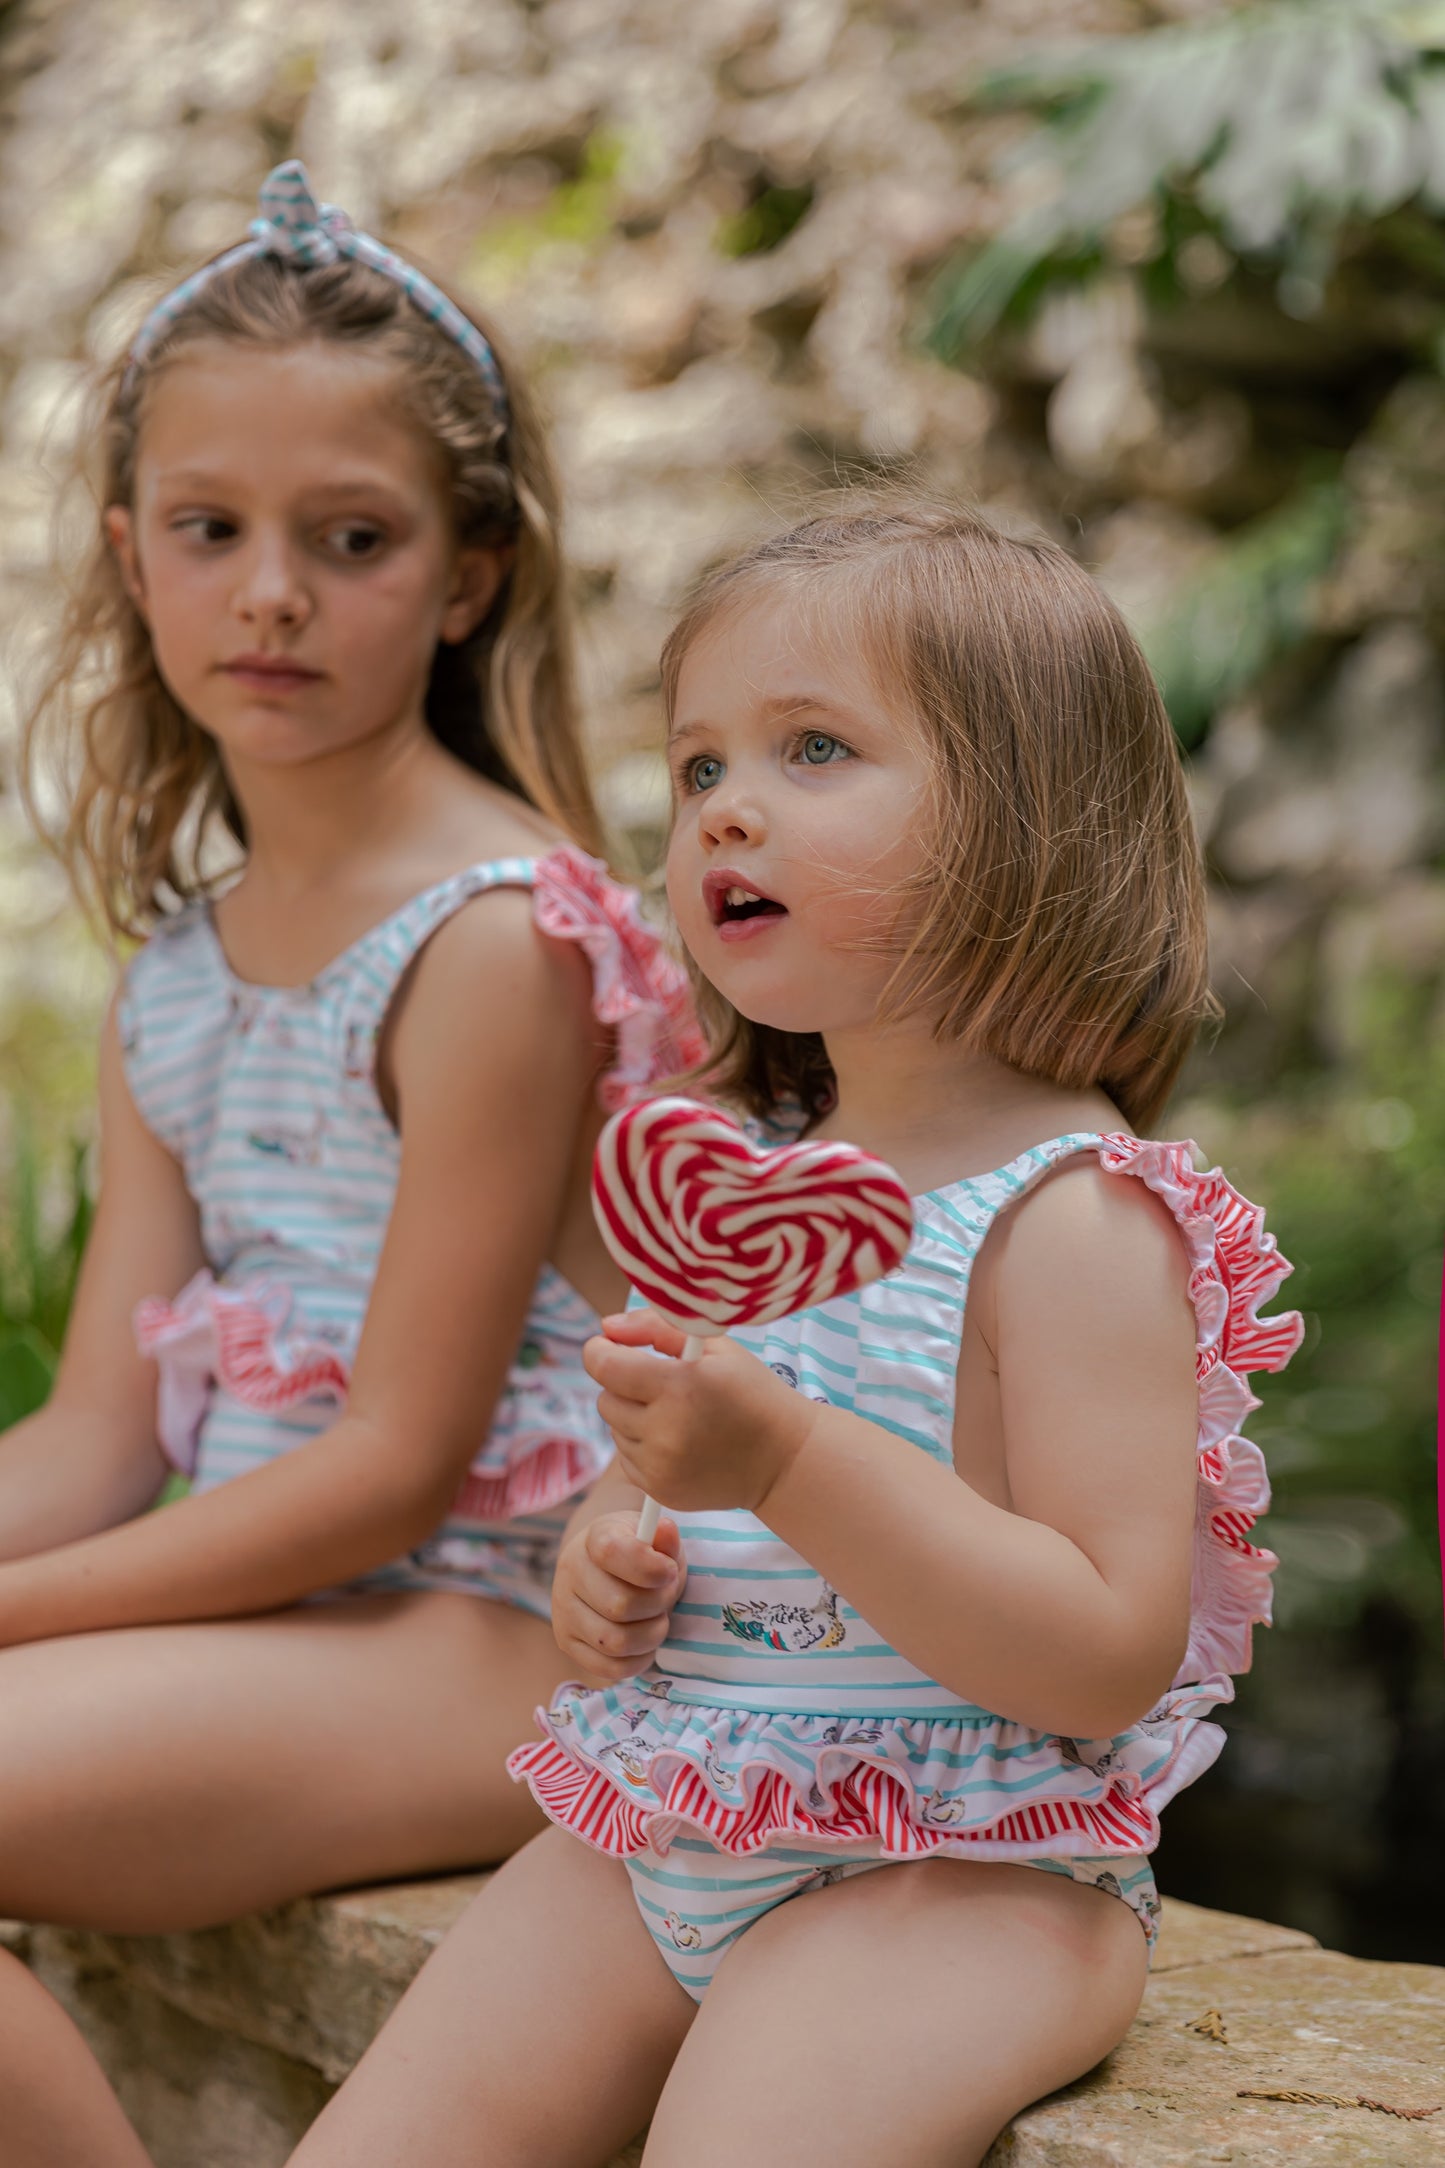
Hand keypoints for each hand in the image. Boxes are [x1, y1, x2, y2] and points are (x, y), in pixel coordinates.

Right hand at [552, 1509, 686, 1685]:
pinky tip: (645, 1641)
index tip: (670, 1571)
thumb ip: (666, 1538)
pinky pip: (609, 1667)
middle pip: (620, 1605)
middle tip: (667, 1596)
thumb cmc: (639, 1554)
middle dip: (657, 1605)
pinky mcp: (566, 1642)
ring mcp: (563, 1610)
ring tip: (658, 1619)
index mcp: (594, 1538)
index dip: (649, 1567)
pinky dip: (638, 1660)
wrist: (606, 1568)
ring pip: (615, 1642)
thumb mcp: (657, 1538)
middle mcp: (570, 1572)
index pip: (612, 1552)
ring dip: (651, 1635)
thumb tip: (666, 1530)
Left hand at [583, 1310, 814, 1515]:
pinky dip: (643, 1446)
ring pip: (615, 1429)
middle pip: (605, 1399)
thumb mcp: (716, 1347)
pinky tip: (677, 1440)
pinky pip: (627, 1459)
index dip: (600, 1351)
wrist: (784, 1458)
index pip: (605, 1366)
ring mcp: (661, 1466)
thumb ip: (657, 1327)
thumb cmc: (751, 1391)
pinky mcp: (660, 1490)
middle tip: (658, 1383)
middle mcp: (665, 1431)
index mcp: (679, 1387)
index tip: (611, 1346)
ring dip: (633, 1416)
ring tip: (674, 1413)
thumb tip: (607, 1328)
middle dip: (623, 1385)